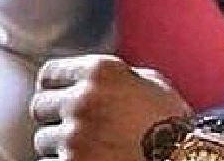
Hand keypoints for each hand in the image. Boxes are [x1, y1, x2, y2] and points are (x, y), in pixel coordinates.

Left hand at [31, 54, 191, 160]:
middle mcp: (82, 100)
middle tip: (71, 126)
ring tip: (85, 149)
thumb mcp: (148, 82)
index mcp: (100, 72)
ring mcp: (75, 138)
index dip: (53, 87)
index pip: (49, 74)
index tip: (56, 95)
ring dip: (59, 146)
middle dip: (54, 117)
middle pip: (39, 107)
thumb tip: (94, 81)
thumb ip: (115, 77)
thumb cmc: (172, 124)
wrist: (184, 158)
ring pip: (43, 141)